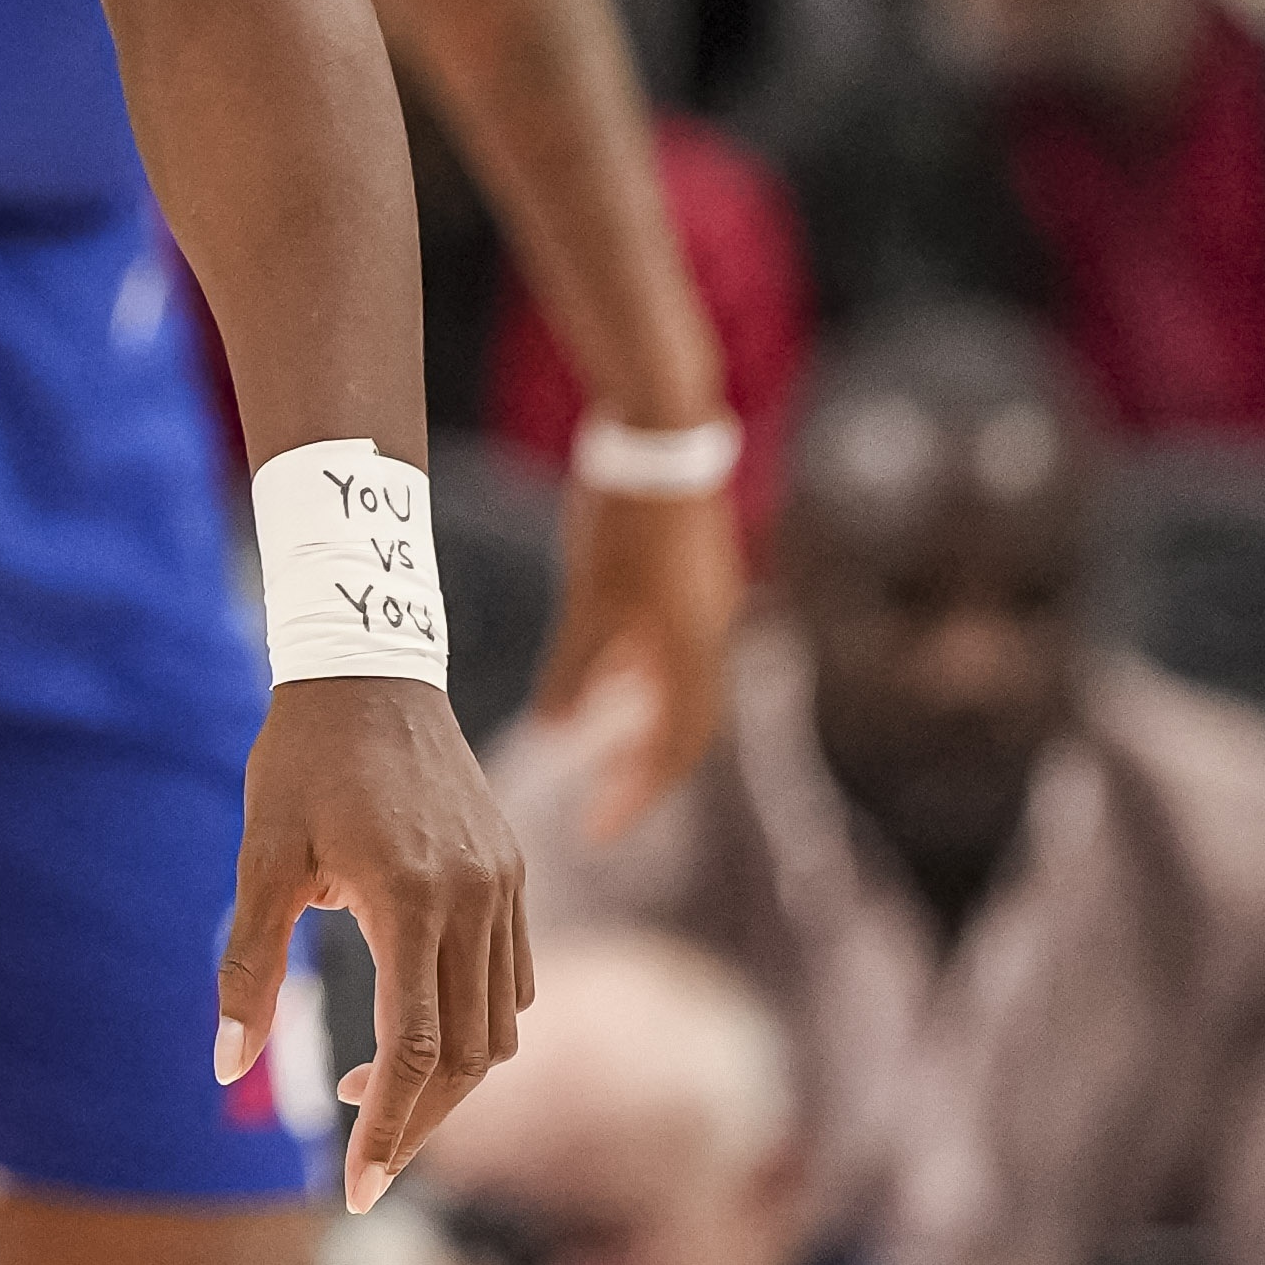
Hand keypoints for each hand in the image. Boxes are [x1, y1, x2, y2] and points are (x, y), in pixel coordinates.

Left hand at [219, 678, 529, 1211]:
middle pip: (468, 1058)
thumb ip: (247, 964)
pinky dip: (475, 1027)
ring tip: (368, 1095)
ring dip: (445, 1081)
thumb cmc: (298, 760)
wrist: (366, 667)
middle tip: (364, 1164)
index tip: (359, 1192)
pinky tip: (417, 1029)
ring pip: (501, 1027)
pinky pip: (514, 981)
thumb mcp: (259, 857)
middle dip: (419, 1123)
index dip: (389, 1130)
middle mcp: (473, 900)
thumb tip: (229, 1068)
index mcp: (408, 898)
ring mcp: (504, 888)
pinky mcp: (512, 875)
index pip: (414, 1052)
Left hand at [528, 469, 739, 840]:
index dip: (638, 792)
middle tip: (603, 804)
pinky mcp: (692, 577)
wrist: (661, 432)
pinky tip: (609, 675)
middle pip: (683, 726)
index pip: (673, 748)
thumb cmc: (625, 517)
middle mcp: (708, 637)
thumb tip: (557, 734)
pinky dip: (644, 676)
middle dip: (644, 769)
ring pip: (678, 686)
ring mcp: (705, 606)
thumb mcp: (593, 598)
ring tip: (601, 748)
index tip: (601, 832)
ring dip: (643, 722)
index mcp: (688, 652)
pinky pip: (673, 649)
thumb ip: (577, 668)